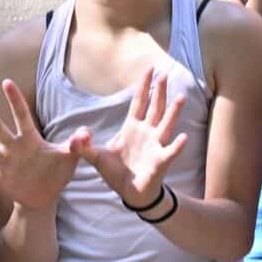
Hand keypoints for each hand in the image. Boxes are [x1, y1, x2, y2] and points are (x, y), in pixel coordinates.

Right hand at [0, 80, 80, 209]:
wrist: (45, 197)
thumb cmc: (57, 172)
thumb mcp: (69, 158)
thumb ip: (77, 145)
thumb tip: (86, 133)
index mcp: (31, 140)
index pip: (22, 116)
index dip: (16, 100)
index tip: (6, 82)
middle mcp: (13, 147)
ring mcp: (3, 162)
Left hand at [81, 67, 191, 206]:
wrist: (129, 193)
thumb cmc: (116, 172)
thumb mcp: (95, 158)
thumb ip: (84, 145)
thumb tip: (78, 132)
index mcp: (131, 128)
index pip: (139, 102)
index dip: (143, 86)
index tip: (150, 69)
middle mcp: (147, 133)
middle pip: (155, 108)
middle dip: (159, 91)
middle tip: (165, 74)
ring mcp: (155, 146)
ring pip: (166, 124)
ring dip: (173, 112)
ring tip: (181, 97)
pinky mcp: (160, 161)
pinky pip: (170, 152)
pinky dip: (177, 145)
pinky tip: (184, 137)